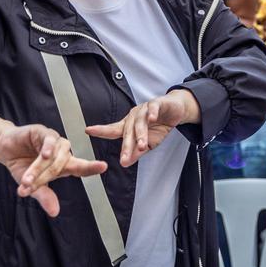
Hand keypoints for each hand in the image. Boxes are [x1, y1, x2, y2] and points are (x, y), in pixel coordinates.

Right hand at [0, 124, 107, 215]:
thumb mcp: (31, 184)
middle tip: (28, 186)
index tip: (103, 166)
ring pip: (55, 155)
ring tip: (26, 178)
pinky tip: (44, 154)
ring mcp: (53, 141)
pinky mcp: (42, 132)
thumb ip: (43, 195)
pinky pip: (50, 139)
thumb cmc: (22, 165)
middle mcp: (61, 152)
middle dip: (43, 178)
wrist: (5, 148)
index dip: (92, 167)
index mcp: (63, 165)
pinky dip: (48, 147)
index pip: (80, 167)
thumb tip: (54, 212)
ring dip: (39, 168)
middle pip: (62, 164)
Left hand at [86, 90, 200, 167]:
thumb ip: (137, 152)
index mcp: (129, 125)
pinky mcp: (157, 104)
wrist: (176, 111)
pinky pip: (153, 108)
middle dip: (127, 145)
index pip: (113, 129)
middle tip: (124, 157)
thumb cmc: (159, 125)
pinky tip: (152, 118)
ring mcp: (145, 109)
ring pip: (140, 122)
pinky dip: (152, 113)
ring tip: (142, 145)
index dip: (101, 130)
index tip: (89, 131)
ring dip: (141, 134)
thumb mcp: (149, 143)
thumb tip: (126, 162)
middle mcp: (134, 116)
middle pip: (128, 131)